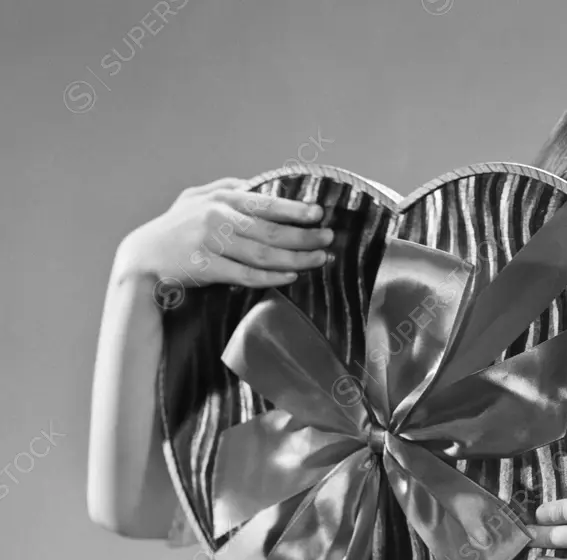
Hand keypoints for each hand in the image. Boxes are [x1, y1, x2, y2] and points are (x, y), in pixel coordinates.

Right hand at [114, 177, 332, 289]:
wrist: (143, 259)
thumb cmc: (176, 228)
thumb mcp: (196, 199)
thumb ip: (227, 188)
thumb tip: (259, 182)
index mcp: (220, 198)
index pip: (265, 203)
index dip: (295, 209)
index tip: (319, 213)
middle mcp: (217, 218)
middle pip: (271, 231)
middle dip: (305, 236)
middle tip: (329, 239)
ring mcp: (211, 243)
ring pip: (263, 254)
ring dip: (296, 258)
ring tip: (320, 259)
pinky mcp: (206, 268)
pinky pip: (247, 274)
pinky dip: (272, 276)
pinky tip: (291, 276)